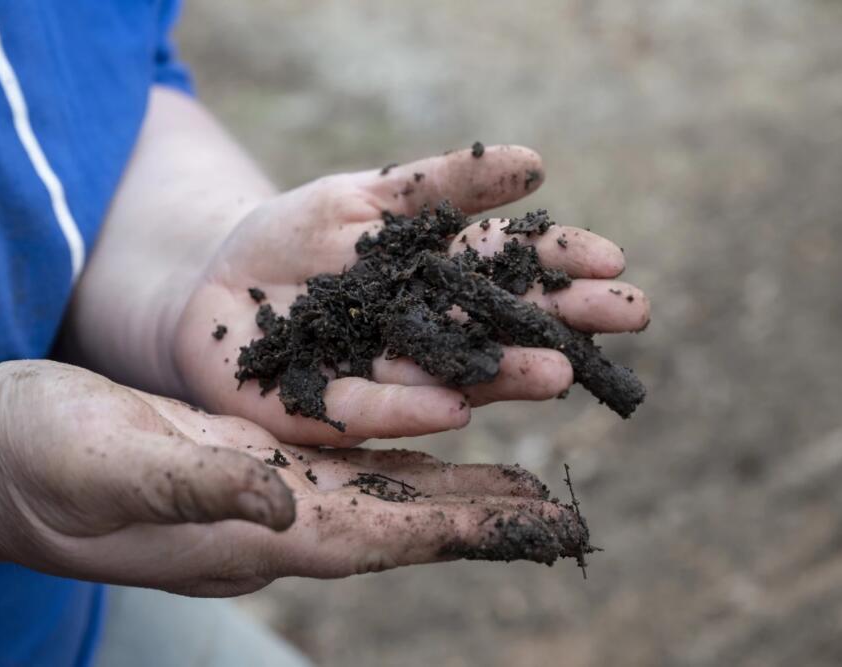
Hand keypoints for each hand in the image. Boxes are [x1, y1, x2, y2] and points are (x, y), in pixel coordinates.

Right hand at [0, 360, 584, 597]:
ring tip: (520, 485)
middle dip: (478, 520)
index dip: (457, 530)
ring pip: (381, 497)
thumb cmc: (44, 459)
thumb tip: (280, 496)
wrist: (0, 457)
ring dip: (453, 493)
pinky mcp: (249, 467)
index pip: (376, 536)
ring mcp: (263, 499)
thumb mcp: (111, 462)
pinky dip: (399, 458)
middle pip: (398, 524)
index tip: (532, 525)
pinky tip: (431, 445)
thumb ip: (194, 482)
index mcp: (249, 528)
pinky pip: (345, 467)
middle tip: (556, 514)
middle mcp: (271, 521)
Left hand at [172, 146, 650, 444]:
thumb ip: (445, 182)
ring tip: (555, 372)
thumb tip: (537, 163)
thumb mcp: (372, 195)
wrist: (214, 280)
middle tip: (627, 316)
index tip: (616, 260)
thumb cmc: (298, 235)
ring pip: (444, 377)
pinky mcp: (321, 412)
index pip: (510, 271)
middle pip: (496, 328)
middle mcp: (424, 338)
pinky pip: (361, 411)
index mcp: (440, 285)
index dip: (560, 264)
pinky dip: (405, 409)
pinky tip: (451, 406)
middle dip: (559, 323)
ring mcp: (378, 378)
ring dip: (500, 375)